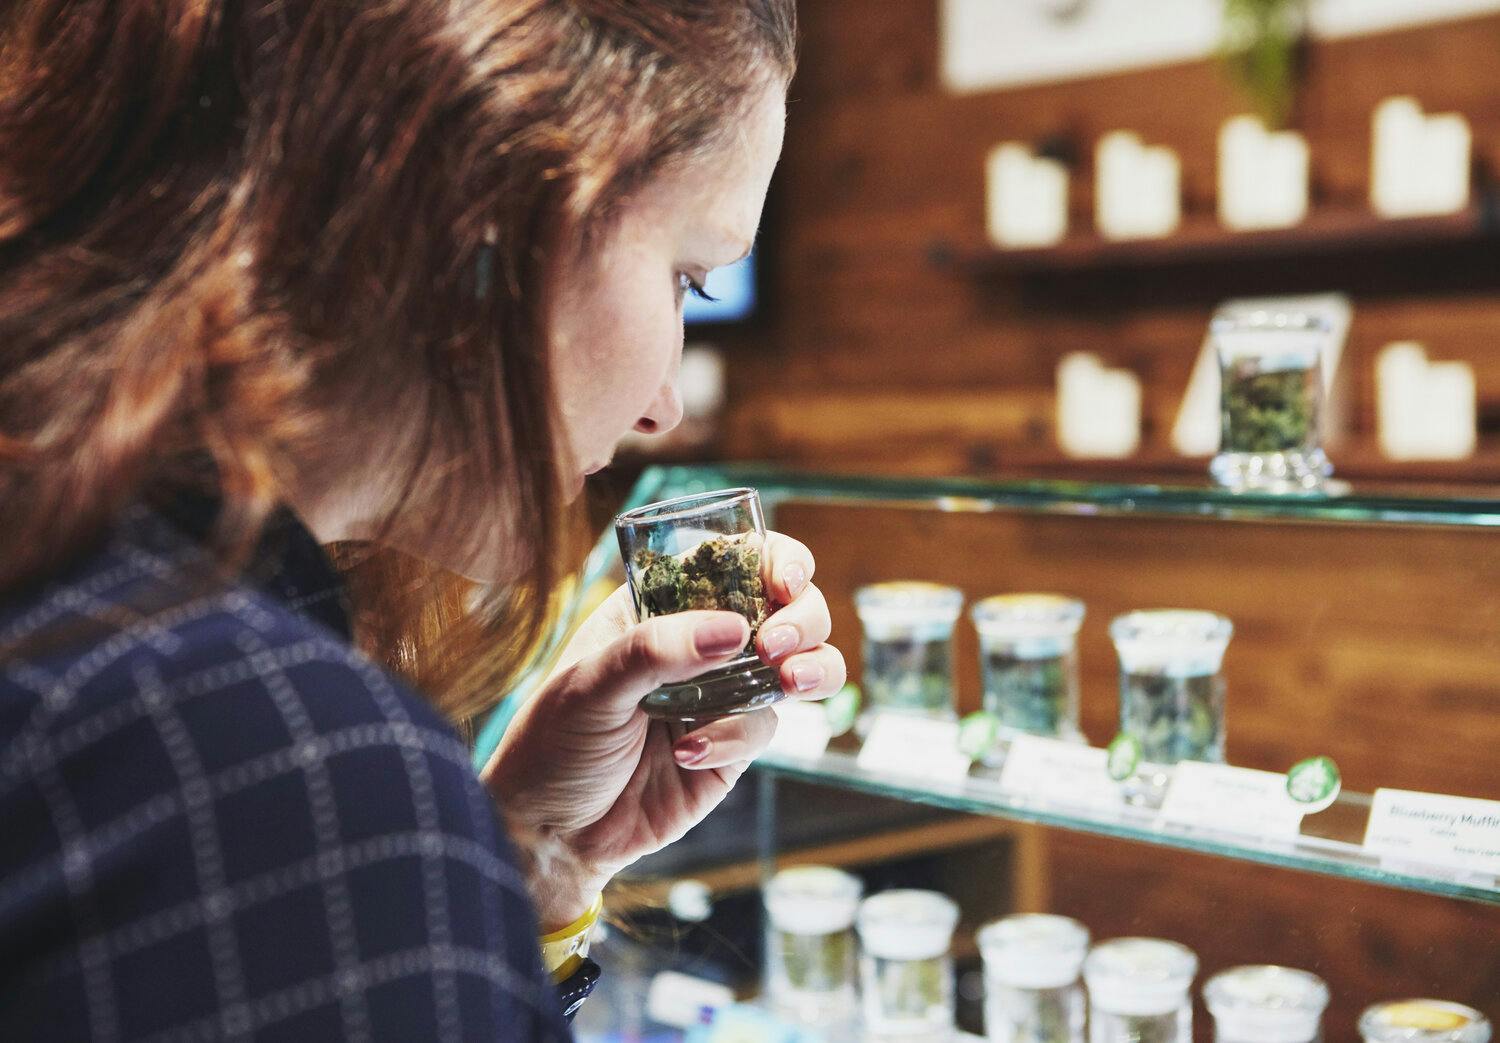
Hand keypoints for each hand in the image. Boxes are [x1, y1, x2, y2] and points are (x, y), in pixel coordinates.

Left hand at [480, 532, 844, 930]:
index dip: (771, 560)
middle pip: (784, 606)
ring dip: (812, 666)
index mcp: (661, 607)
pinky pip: (764, 727)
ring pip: (796, 663)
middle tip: (776, 644)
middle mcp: (699, 643)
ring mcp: (722, 694)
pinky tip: (689, 754)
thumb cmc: (552, 743)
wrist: (551, 834)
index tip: (782, 579)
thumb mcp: (590, 684)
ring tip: (791, 682)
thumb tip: (734, 630)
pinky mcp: (733, 746)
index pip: (731, 561)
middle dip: (801, 616)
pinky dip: (738, 737)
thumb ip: (657, 650)